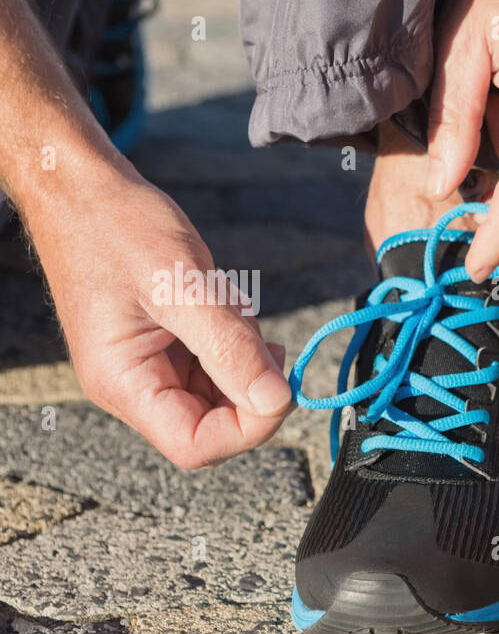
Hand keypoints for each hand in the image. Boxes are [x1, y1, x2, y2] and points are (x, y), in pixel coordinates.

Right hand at [29, 170, 291, 468]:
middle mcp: (132, 385)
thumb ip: (231, 348)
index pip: (195, 445)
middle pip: (212, 427)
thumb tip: (277, 399)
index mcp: (124, 382)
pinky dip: (231, 343)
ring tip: (229, 308)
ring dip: (242, 360)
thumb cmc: (115, 227)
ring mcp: (146, 369)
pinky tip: (223, 306)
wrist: (82, 188)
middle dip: (249, 389)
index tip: (281, 389)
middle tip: (260, 339)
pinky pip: (211, 367)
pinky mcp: (161, 349)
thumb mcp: (184, 286)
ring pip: (218, 396)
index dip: (247, 430)